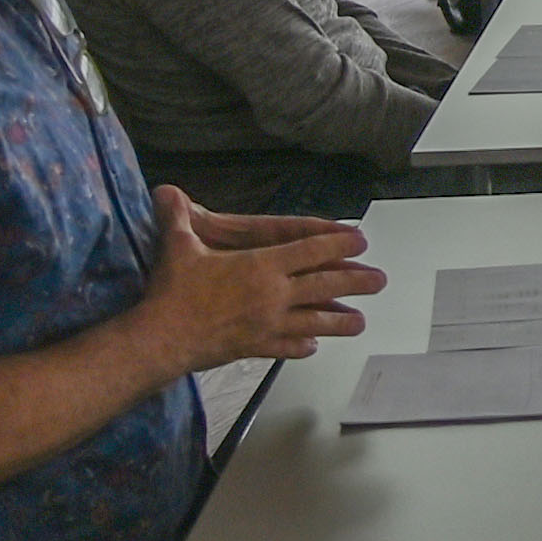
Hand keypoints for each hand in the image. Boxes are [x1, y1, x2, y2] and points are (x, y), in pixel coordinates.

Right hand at [141, 196, 379, 370]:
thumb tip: (164, 191)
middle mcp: (273, 295)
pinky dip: (302, 346)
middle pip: (324, 286)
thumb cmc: (172, 292)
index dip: (338, 243)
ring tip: (360, 322)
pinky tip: (311, 346)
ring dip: (340, 321)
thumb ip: (177, 218)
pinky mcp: (256, 349)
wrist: (161, 339)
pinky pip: (286, 347)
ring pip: (315, 322)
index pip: (310, 250)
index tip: (360, 240)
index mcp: (261, 266)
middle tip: (380, 281)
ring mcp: (268, 325)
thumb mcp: (178, 247)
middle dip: (356, 281)